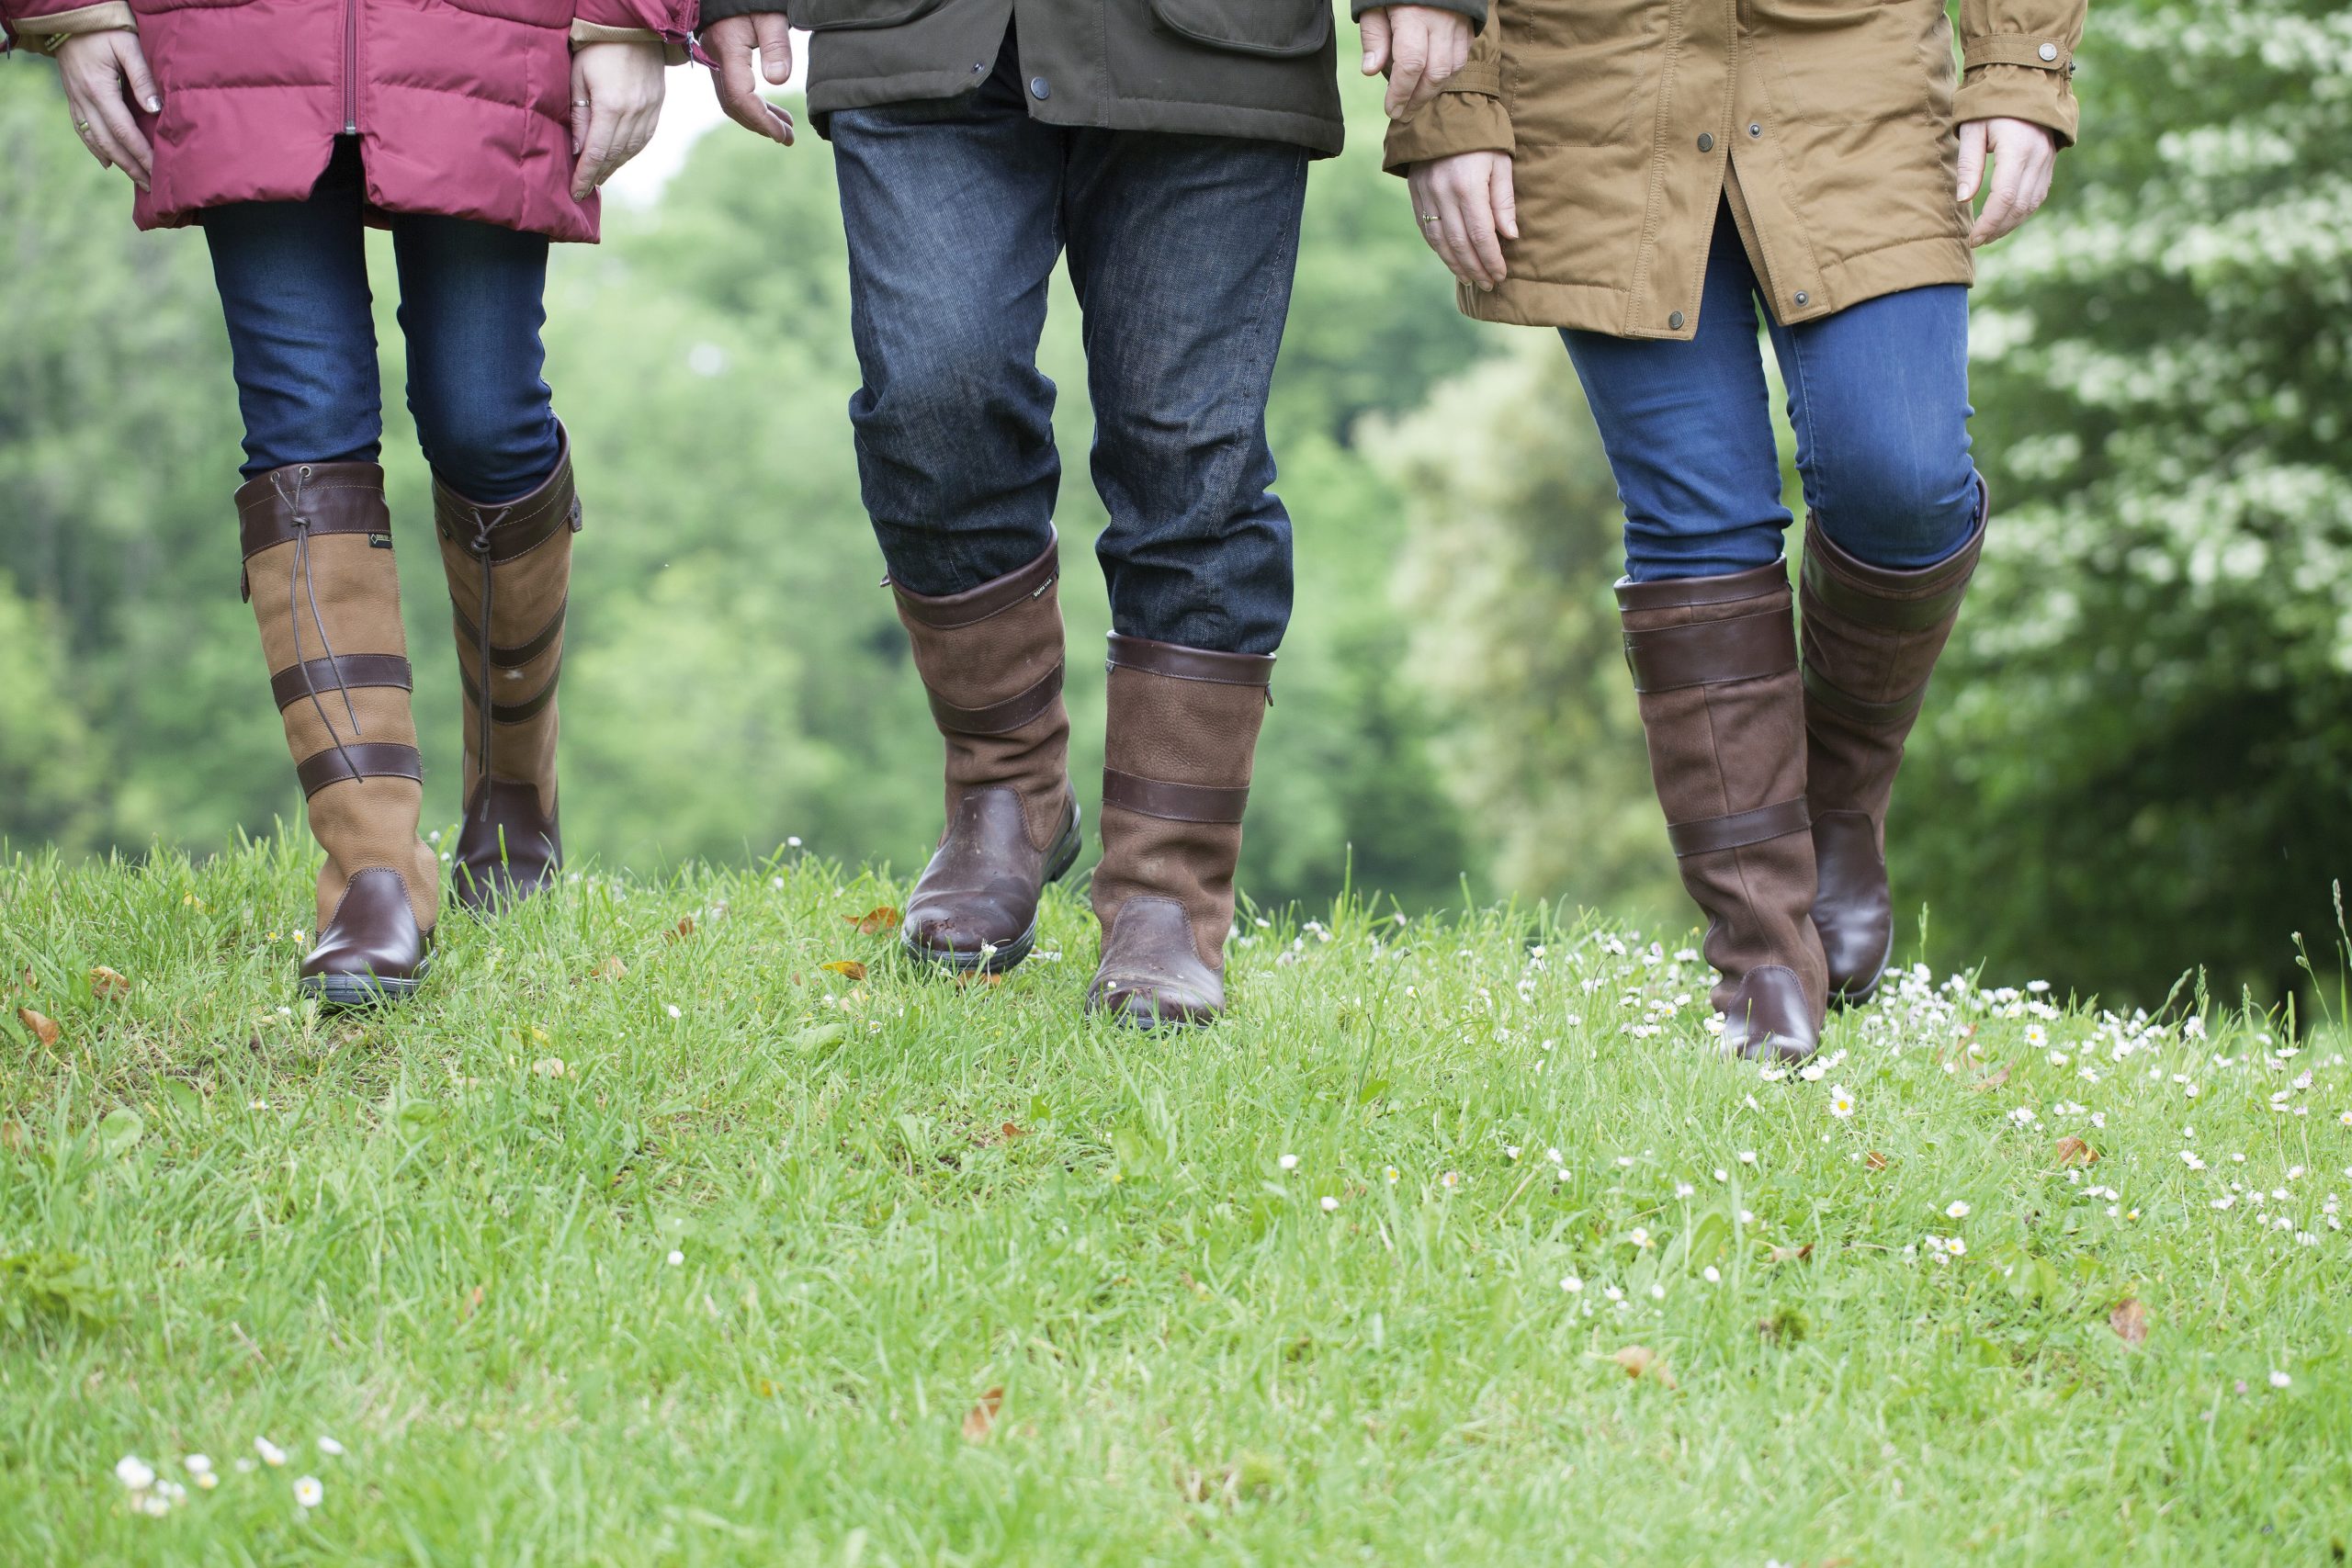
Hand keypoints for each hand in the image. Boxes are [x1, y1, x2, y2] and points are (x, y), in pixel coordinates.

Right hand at [55, 30, 158, 190]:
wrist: (68, 19)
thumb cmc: (104, 30)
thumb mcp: (128, 46)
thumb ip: (142, 78)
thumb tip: (155, 109)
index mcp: (99, 89)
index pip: (125, 131)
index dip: (141, 154)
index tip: (158, 171)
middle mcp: (84, 100)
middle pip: (110, 143)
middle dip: (132, 167)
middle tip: (152, 186)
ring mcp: (75, 101)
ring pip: (95, 140)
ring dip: (116, 162)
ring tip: (137, 179)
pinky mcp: (73, 99)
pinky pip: (83, 130)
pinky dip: (96, 149)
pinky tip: (107, 162)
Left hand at [570, 40, 666, 199]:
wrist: (632, 26)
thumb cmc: (597, 48)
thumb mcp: (578, 78)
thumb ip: (579, 115)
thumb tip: (578, 150)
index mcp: (611, 106)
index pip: (596, 152)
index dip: (585, 175)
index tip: (576, 192)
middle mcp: (634, 113)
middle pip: (614, 155)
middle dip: (598, 175)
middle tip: (585, 189)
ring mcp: (649, 110)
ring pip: (631, 150)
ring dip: (614, 166)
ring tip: (600, 176)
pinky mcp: (657, 106)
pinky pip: (644, 138)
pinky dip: (630, 152)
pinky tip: (619, 157)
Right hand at [704, 13, 797, 145]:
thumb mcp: (770, 17)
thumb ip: (776, 46)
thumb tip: (778, 80)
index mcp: (727, 51)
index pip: (740, 97)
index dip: (762, 120)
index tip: (783, 134)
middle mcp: (716, 60)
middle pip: (734, 105)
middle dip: (761, 125)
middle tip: (789, 138)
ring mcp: (715, 61)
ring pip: (732, 101)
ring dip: (758, 118)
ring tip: (786, 129)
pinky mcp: (720, 61)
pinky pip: (732, 91)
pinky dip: (752, 105)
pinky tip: (772, 112)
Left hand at [1360, 4, 1474, 119]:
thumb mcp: (1375, 3)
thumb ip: (1374, 36)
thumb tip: (1370, 72)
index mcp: (1414, 15)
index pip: (1410, 64)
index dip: (1400, 92)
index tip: (1390, 110)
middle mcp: (1441, 22)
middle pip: (1435, 73)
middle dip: (1417, 99)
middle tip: (1401, 114)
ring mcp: (1458, 24)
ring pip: (1452, 69)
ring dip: (1432, 91)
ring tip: (1414, 102)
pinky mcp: (1468, 25)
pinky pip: (1461, 58)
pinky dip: (1446, 76)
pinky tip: (1430, 82)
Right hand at [1406, 150, 1516, 290]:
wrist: (1446, 110)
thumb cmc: (1482, 137)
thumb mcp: (1501, 163)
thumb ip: (1503, 201)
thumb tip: (1509, 236)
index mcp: (1468, 185)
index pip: (1480, 234)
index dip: (1491, 259)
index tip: (1501, 274)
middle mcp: (1443, 193)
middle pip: (1459, 243)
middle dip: (1475, 267)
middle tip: (1488, 284)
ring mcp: (1425, 194)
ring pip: (1439, 241)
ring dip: (1455, 264)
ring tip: (1471, 278)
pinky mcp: (1416, 193)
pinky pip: (1426, 229)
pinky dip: (1440, 248)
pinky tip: (1452, 259)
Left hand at [1957, 117, 2056, 246]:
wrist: (2024, 80)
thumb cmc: (1991, 104)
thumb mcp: (1972, 129)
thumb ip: (1969, 164)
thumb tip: (1965, 200)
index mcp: (2018, 149)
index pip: (2005, 198)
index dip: (1989, 222)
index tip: (1972, 237)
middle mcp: (2038, 157)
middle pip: (2020, 206)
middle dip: (1998, 228)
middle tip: (1977, 240)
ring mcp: (2048, 160)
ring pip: (2032, 203)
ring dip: (2011, 223)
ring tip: (1988, 234)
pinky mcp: (2050, 161)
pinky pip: (2038, 194)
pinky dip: (2022, 211)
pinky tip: (2005, 219)